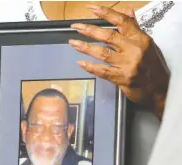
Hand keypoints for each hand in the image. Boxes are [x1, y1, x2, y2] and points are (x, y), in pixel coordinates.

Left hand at [69, 4, 169, 119]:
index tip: (91, 8)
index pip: (121, 21)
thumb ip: (134, 29)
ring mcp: (128, 65)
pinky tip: (80, 63)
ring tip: (73, 43)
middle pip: (108, 36)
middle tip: (75, 27)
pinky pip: (103, 71)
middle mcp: (134, 50)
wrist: (159, 88)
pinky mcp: (122, 79)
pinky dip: (91, 67)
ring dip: (85, 47)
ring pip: (103, 53)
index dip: (106, 13)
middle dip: (89, 30)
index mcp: (140, 39)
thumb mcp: (147, 44)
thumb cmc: (152, 65)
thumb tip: (127, 11)